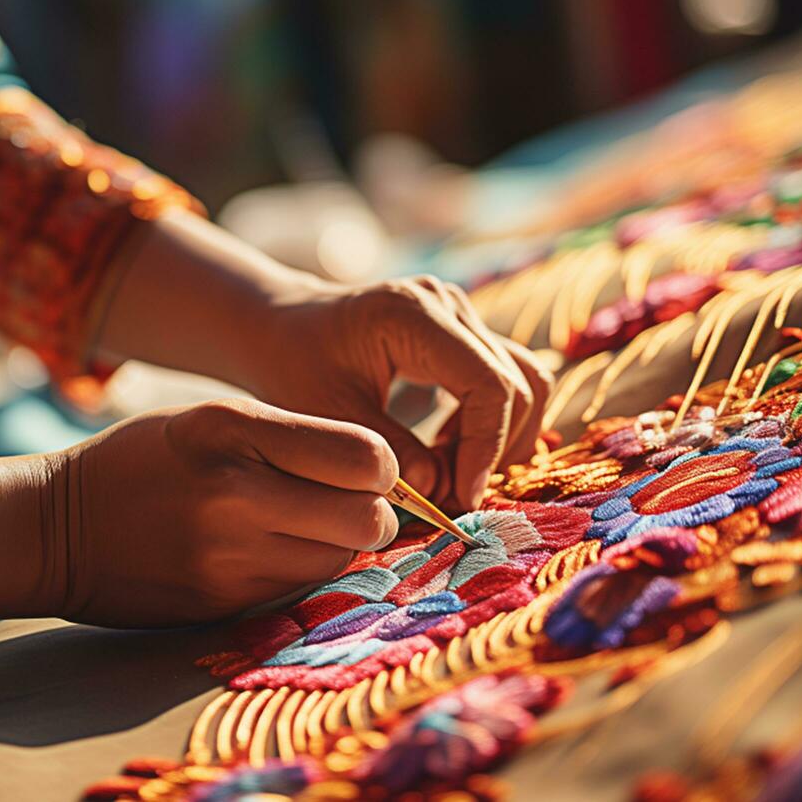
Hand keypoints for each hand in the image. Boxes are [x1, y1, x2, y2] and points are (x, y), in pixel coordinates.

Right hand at [47, 399, 399, 626]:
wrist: (54, 528)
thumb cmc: (146, 460)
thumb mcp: (212, 418)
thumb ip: (293, 438)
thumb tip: (380, 474)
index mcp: (234, 429)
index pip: (365, 457)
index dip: (380, 467)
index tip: (363, 468)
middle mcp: (235, 492)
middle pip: (368, 520)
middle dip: (372, 514)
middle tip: (346, 505)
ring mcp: (228, 555)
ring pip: (341, 561)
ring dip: (337, 547)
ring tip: (300, 526)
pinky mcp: (222, 603)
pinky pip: (300, 588)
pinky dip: (300, 571)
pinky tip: (265, 551)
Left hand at [95, 212, 552, 515]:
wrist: (279, 328)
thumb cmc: (294, 366)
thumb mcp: (331, 416)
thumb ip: (390, 454)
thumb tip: (444, 493)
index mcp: (415, 316)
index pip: (489, 386)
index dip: (484, 448)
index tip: (460, 497)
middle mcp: (448, 305)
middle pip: (517, 385)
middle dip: (493, 449)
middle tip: (452, 496)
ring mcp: (460, 313)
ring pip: (522, 382)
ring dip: (499, 436)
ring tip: (450, 473)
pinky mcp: (461, 330)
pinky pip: (502, 378)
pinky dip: (488, 422)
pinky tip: (446, 451)